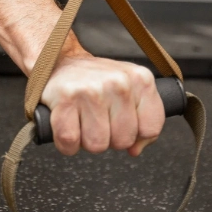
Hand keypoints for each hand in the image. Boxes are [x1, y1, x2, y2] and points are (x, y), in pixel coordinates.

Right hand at [39, 53, 164, 156]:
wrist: (61, 62)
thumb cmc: (97, 81)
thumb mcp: (131, 91)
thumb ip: (143, 121)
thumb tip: (136, 149)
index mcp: (140, 79)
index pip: (150, 128)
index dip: (135, 133)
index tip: (121, 121)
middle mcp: (118, 82)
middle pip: (123, 141)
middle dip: (109, 138)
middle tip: (98, 118)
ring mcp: (91, 90)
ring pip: (97, 145)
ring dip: (86, 140)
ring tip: (83, 120)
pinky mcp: (65, 98)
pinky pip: (70, 141)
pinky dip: (66, 143)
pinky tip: (68, 125)